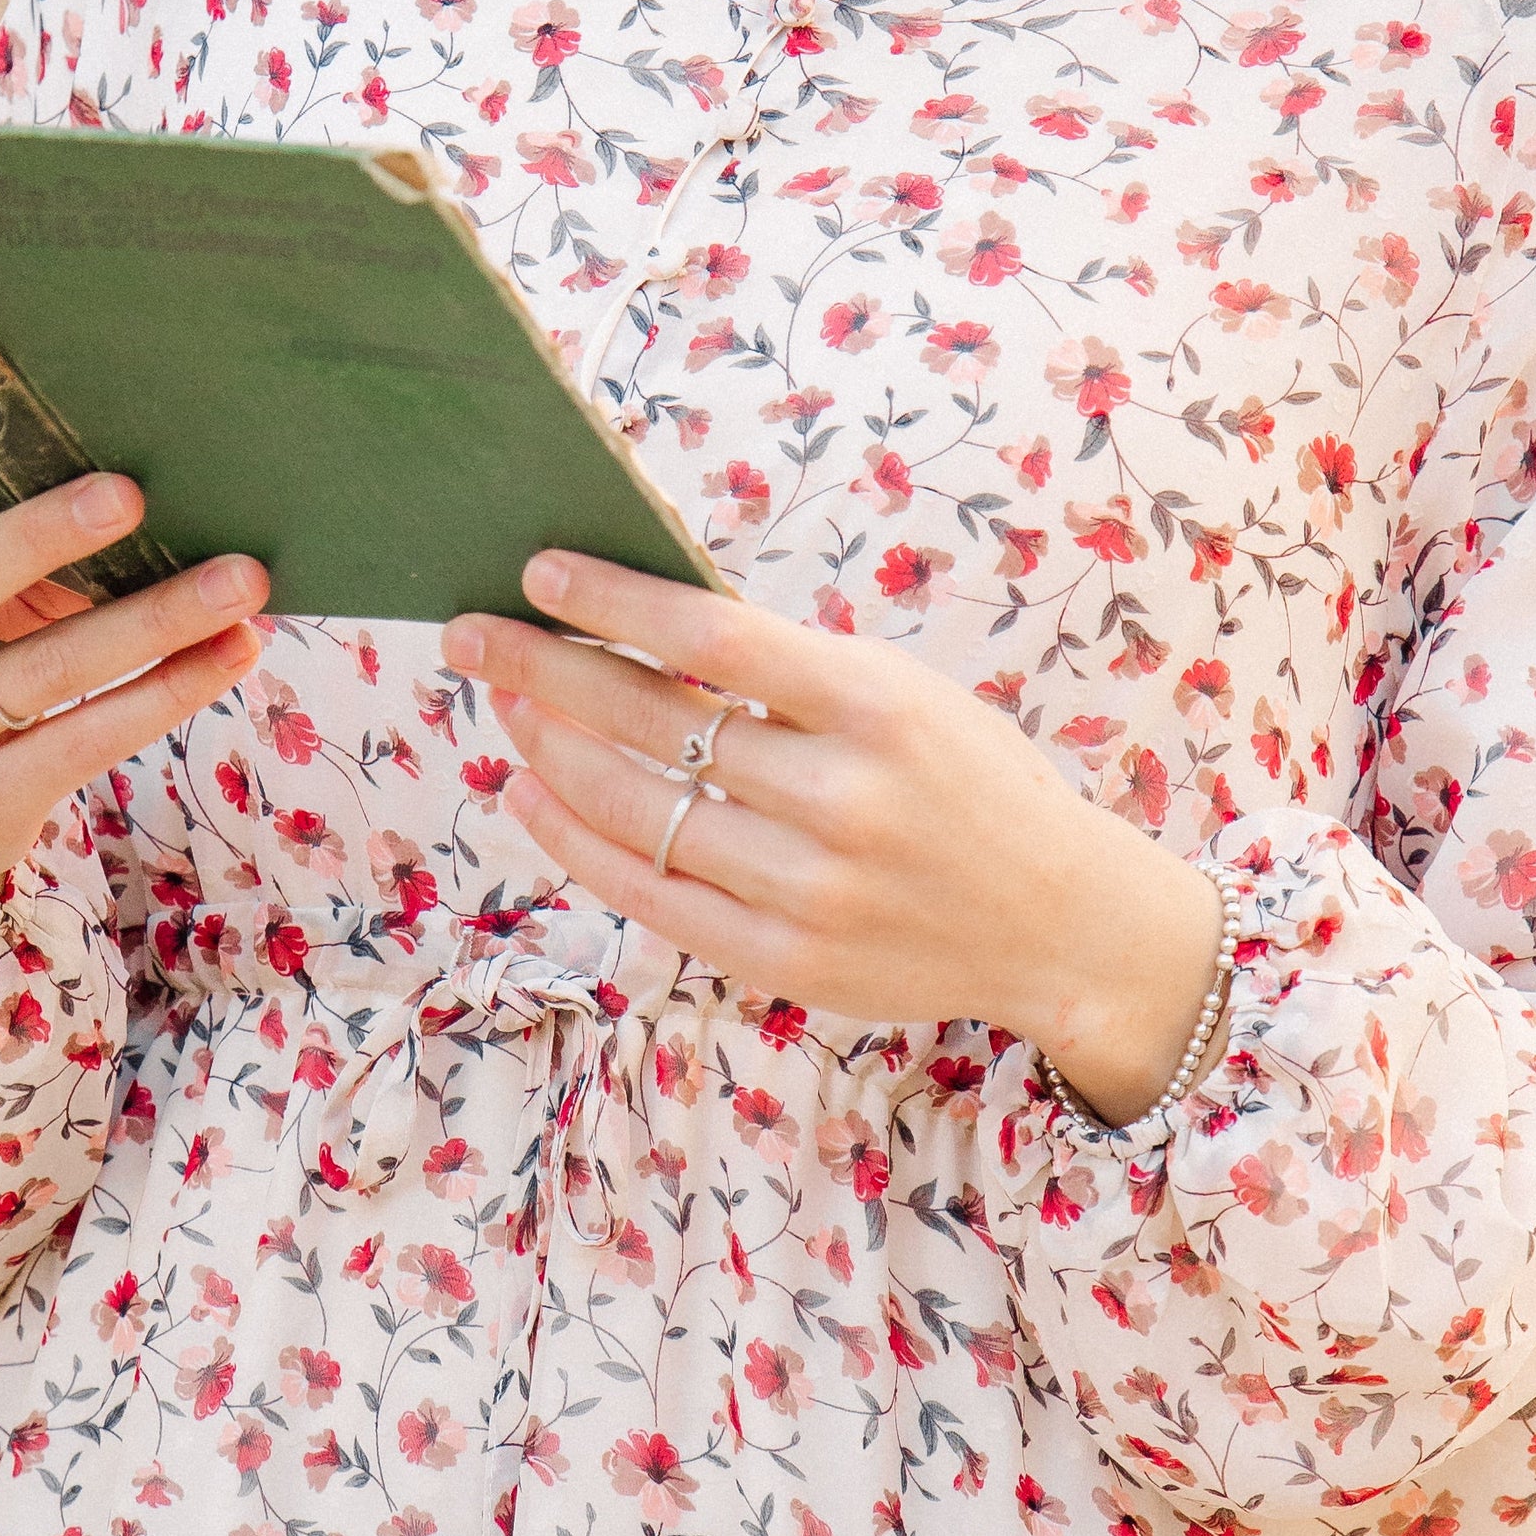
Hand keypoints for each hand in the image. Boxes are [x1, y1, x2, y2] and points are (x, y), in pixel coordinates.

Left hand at [444, 552, 1225, 1122]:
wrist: (1060, 922)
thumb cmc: (969, 783)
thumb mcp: (904, 696)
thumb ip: (786, 672)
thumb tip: (632, 625)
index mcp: (877, 706)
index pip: (709, 636)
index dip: (610, 603)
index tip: (538, 573)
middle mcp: (840, 799)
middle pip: (650, 722)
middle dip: (542, 671)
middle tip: (475, 636)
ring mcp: (807, 890)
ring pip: (635, 809)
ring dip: (549, 752)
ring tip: (507, 709)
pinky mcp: (783, 962)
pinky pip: (647, 892)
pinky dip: (575, 840)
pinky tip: (535, 794)